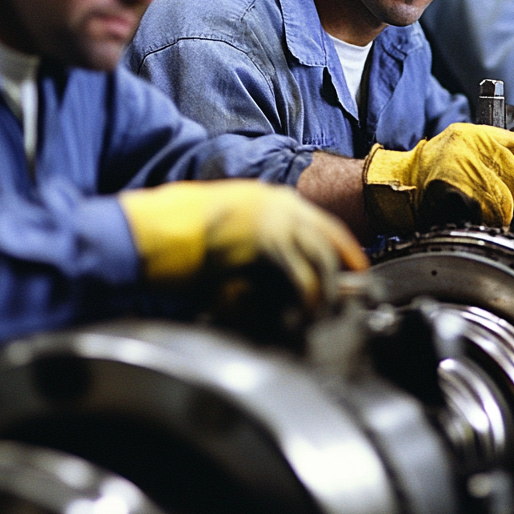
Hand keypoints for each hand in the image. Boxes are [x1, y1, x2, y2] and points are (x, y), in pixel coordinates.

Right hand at [118, 181, 367, 316]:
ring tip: (318, 315)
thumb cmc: (181, 230)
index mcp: (272, 199)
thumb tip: (280, 266)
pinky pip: (300, 277)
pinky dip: (306, 299)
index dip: (344, 250)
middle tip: (341, 301)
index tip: (356, 270)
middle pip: (327, 242)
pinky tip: (301, 314)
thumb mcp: (227, 221)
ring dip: (323, 292)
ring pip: (319, 261)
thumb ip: (257, 237)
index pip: (323, 224)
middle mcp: (280, 206)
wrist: (157, 229)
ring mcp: (275, 223)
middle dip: (340, 275)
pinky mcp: (266, 245)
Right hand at [363, 123, 513, 232]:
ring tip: (483, 212)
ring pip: (504, 198)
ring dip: (499, 212)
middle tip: (497, 202)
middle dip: (512, 196)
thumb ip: (491, 155)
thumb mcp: (461, 150)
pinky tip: (476, 217)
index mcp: (474, 133)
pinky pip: (487, 210)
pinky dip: (487, 219)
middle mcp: (470, 145)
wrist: (398, 184)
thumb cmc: (429, 171)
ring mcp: (462, 165)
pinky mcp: (456, 188)